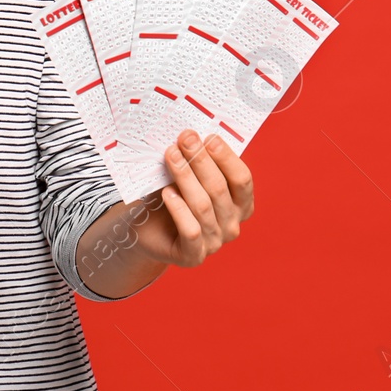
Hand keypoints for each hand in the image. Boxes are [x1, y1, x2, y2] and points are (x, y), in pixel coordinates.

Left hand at [132, 129, 254, 267]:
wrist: (148, 228)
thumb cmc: (173, 196)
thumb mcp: (187, 174)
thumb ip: (195, 159)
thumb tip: (191, 135)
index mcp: (241, 203)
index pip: (242, 179)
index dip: (226, 157)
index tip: (208, 137)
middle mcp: (232, 225)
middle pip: (220, 189)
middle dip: (200, 160)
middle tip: (185, 138)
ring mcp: (215, 242)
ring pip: (203, 205)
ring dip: (186, 177)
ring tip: (171, 155)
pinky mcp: (193, 255)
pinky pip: (191, 230)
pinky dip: (179, 209)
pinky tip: (167, 192)